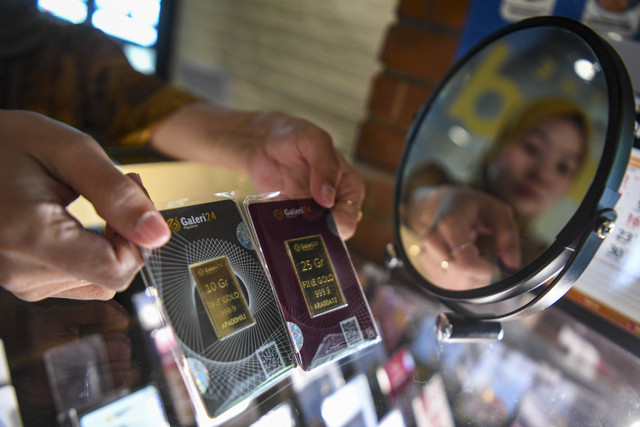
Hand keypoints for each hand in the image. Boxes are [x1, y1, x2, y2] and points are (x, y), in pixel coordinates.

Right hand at [0, 110, 170, 300]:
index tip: (133, 198)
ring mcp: (16, 280)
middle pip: (110, 275)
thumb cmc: (6, 142)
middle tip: (114, 187)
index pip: (116, 269)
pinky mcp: (19, 280)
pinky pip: (75, 279)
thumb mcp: (69, 151)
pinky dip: (86, 253)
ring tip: (88, 199)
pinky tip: (74, 221)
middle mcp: (19, 270)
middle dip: (125, 235)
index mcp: (30, 236)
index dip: (138, 238)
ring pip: (96, 279)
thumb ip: (117, 194)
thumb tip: (157, 234)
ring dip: (106, 243)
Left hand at [151, 103, 364, 238]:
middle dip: (323, 234)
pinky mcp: (292, 219)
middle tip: (307, 230)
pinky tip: (278, 230)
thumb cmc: (294, 136)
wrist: (262, 142)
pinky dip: (287, 236)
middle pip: (335, 231)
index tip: (328, 222)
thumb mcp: (314, 141)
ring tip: (292, 232)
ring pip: (314, 236)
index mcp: (347, 186)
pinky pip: (293, 234)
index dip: (342, 221)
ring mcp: (312, 213)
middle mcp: (333, 203)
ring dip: (304, 237)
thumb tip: (328, 197)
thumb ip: (325, 166)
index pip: (352, 212)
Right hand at [408, 186, 520, 289]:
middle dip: (482, 275)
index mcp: (448, 226)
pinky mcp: (426, 267)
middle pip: (461, 278)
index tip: (494, 260)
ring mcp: (425, 255)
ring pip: (455, 285)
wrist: (442, 204)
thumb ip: (508, 236)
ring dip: (473, 278)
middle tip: (485, 255)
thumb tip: (511, 265)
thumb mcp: (497, 210)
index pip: (466, 265)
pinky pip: (449, 285)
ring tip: (474, 257)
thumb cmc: (472, 206)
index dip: (487, 270)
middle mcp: (432, 243)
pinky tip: (464, 263)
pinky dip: (463, 279)